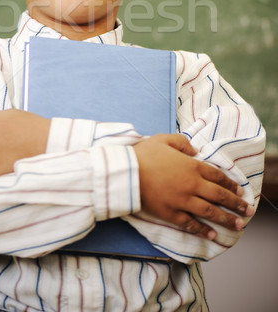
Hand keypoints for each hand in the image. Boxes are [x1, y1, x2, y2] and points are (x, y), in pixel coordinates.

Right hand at [133, 134, 253, 239]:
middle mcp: (191, 184)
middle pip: (219, 195)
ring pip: (209, 212)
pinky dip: (202, 230)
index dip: (231, 184)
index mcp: (191, 166)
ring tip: (238, 225)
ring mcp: (182, 200)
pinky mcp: (171, 213)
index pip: (217, 176)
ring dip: (226, 219)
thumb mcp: (164, 139)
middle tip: (247, 210)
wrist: (127, 172)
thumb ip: (182, 143)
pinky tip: (211, 234)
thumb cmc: (144, 153)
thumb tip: (195, 150)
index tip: (240, 191)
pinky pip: (191, 224)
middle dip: (236, 203)